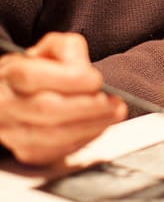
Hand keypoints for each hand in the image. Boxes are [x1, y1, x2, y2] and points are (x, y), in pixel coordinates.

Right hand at [0, 33, 125, 164]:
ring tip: (114, 114)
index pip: (32, 77)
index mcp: (10, 74)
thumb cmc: (40, 71)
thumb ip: (69, 50)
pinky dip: (83, 140)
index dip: (70, 80)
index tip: (97, 80)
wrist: (18, 96)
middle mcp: (6, 104)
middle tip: (115, 103)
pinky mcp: (26, 152)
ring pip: (52, 135)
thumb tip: (84, 70)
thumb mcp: (52, 49)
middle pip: (46, 109)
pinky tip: (98, 127)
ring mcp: (12, 131)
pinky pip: (56, 152)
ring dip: (91, 126)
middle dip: (88, 107)